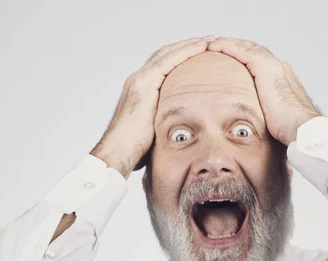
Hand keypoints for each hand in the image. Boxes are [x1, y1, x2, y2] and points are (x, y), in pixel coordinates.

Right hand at [91, 36, 214, 177]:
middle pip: (165, 55)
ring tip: (209, 40)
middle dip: (186, 47)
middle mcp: (138, 80)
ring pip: (168, 53)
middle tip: (208, 42)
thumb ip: (166, 123)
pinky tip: (201, 47)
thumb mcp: (155, 131)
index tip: (199, 55)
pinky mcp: (144, 83)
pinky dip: (186, 52)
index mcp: (141, 90)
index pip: (163, 66)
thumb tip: (181, 133)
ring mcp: (140, 80)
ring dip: (190, 45)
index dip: (181, 58)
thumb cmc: (135, 149)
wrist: (118, 151)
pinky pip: (169, 61)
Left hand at [207, 37, 321, 145]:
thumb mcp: (272, 118)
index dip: (241, 56)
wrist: (302, 127)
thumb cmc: (289, 129)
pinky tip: (214, 46)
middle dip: (233, 46)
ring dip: (227, 43)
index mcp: (280, 77)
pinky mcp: (265, 67)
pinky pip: (241, 51)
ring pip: (245, 46)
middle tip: (215, 45)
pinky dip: (227, 46)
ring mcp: (273, 64)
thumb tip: (250, 125)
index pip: (257, 61)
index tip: (226, 58)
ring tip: (211, 42)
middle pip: (251, 49)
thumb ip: (262, 113)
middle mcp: (278, 66)